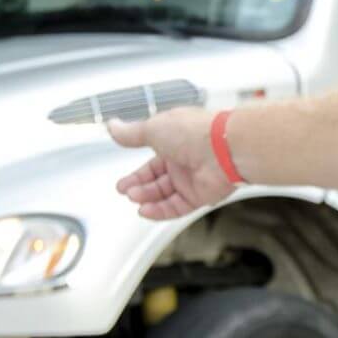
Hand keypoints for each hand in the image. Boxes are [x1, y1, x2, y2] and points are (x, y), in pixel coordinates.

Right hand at [109, 108, 235, 221]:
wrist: (223, 148)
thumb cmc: (194, 132)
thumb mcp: (153, 128)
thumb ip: (131, 133)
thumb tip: (114, 127)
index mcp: (175, 141)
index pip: (152, 162)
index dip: (136, 173)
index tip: (123, 181)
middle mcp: (184, 160)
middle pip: (157, 180)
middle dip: (139, 187)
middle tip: (126, 191)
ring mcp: (193, 178)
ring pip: (165, 194)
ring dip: (147, 198)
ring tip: (134, 198)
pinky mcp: (200, 195)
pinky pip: (177, 207)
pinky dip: (160, 210)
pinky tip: (146, 210)